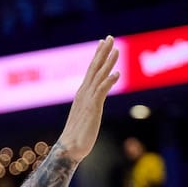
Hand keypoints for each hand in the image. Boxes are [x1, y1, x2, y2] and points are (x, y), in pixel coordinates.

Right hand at [58, 37, 120, 160]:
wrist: (69, 149)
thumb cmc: (77, 137)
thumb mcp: (86, 117)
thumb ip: (89, 108)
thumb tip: (92, 104)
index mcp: (83, 94)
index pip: (91, 71)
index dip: (98, 56)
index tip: (103, 43)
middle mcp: (84, 93)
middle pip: (94, 68)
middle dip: (102, 52)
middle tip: (109, 37)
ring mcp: (88, 100)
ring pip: (99, 76)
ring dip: (108, 62)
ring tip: (116, 49)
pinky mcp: (92, 109)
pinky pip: (101, 92)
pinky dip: (109, 81)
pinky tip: (117, 74)